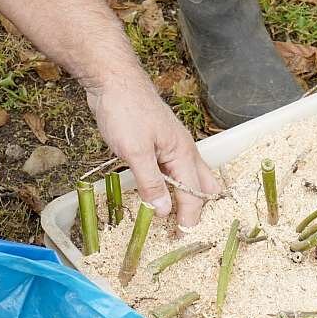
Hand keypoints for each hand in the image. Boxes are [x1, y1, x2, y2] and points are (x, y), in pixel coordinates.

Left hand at [86, 78, 220, 228]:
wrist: (113, 80)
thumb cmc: (125, 111)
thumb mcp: (135, 151)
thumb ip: (151, 182)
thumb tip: (165, 211)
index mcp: (183, 154)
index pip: (192, 194)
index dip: (188, 217)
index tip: (181, 237)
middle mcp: (184, 150)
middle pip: (203, 185)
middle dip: (197, 207)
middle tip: (184, 228)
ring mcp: (173, 145)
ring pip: (191, 176)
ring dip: (187, 195)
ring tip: (177, 215)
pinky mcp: (159, 142)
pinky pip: (174, 169)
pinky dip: (173, 184)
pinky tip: (162, 190)